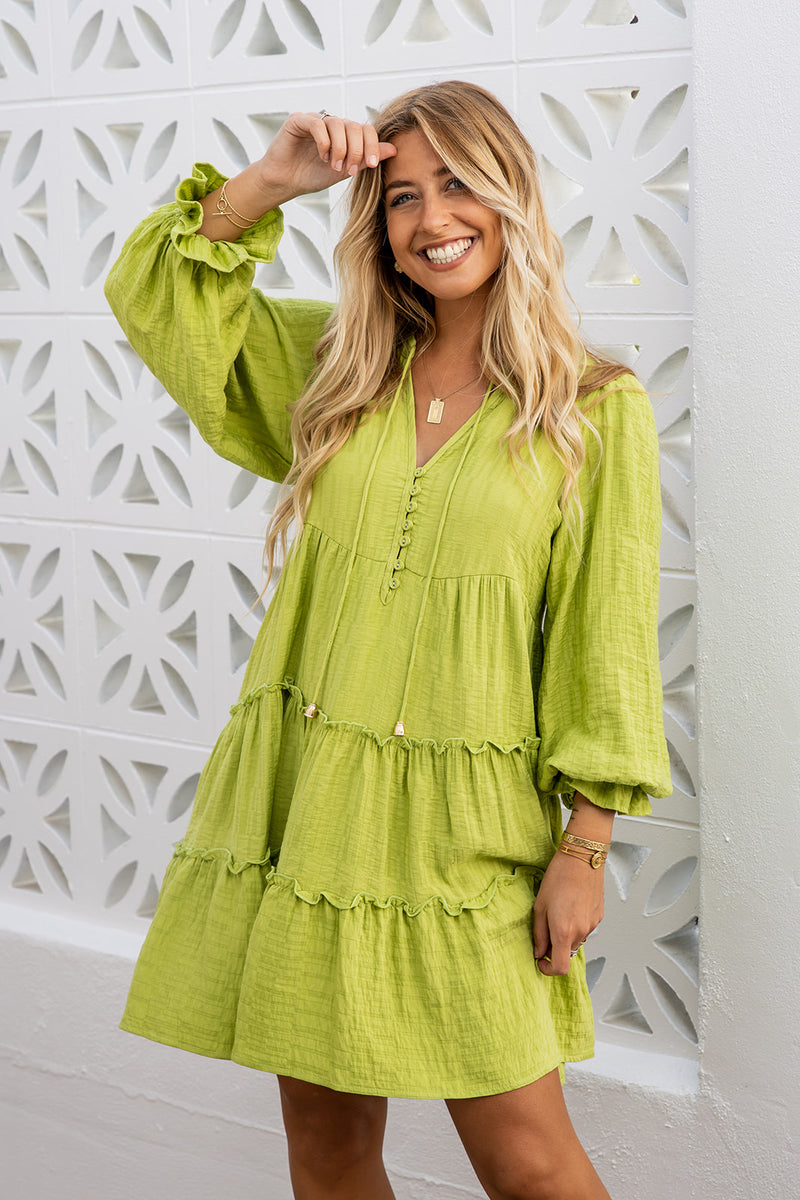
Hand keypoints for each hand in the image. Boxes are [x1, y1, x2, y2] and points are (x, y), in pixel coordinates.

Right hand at [256, 111, 396, 200]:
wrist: (286, 182)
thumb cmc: (312, 176)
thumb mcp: (345, 171)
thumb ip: (366, 159)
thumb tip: (393, 149)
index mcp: (345, 134)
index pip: (366, 130)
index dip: (372, 146)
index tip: (371, 165)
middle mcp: (332, 124)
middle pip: (354, 126)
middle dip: (356, 150)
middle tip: (349, 170)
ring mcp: (315, 120)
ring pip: (338, 124)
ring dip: (340, 148)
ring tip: (334, 166)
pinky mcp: (298, 120)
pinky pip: (317, 124)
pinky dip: (324, 142)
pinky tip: (322, 156)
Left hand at [532, 849, 604, 975]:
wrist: (582, 859)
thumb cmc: (558, 878)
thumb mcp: (540, 906)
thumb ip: (539, 933)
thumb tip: (538, 952)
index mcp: (563, 931)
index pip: (560, 967)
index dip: (548, 969)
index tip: (540, 961)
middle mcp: (580, 932)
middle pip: (567, 953)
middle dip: (554, 947)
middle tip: (545, 928)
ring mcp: (592, 925)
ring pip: (576, 941)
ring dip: (566, 935)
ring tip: (559, 912)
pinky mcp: (599, 917)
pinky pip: (585, 929)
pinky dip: (576, 925)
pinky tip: (571, 906)